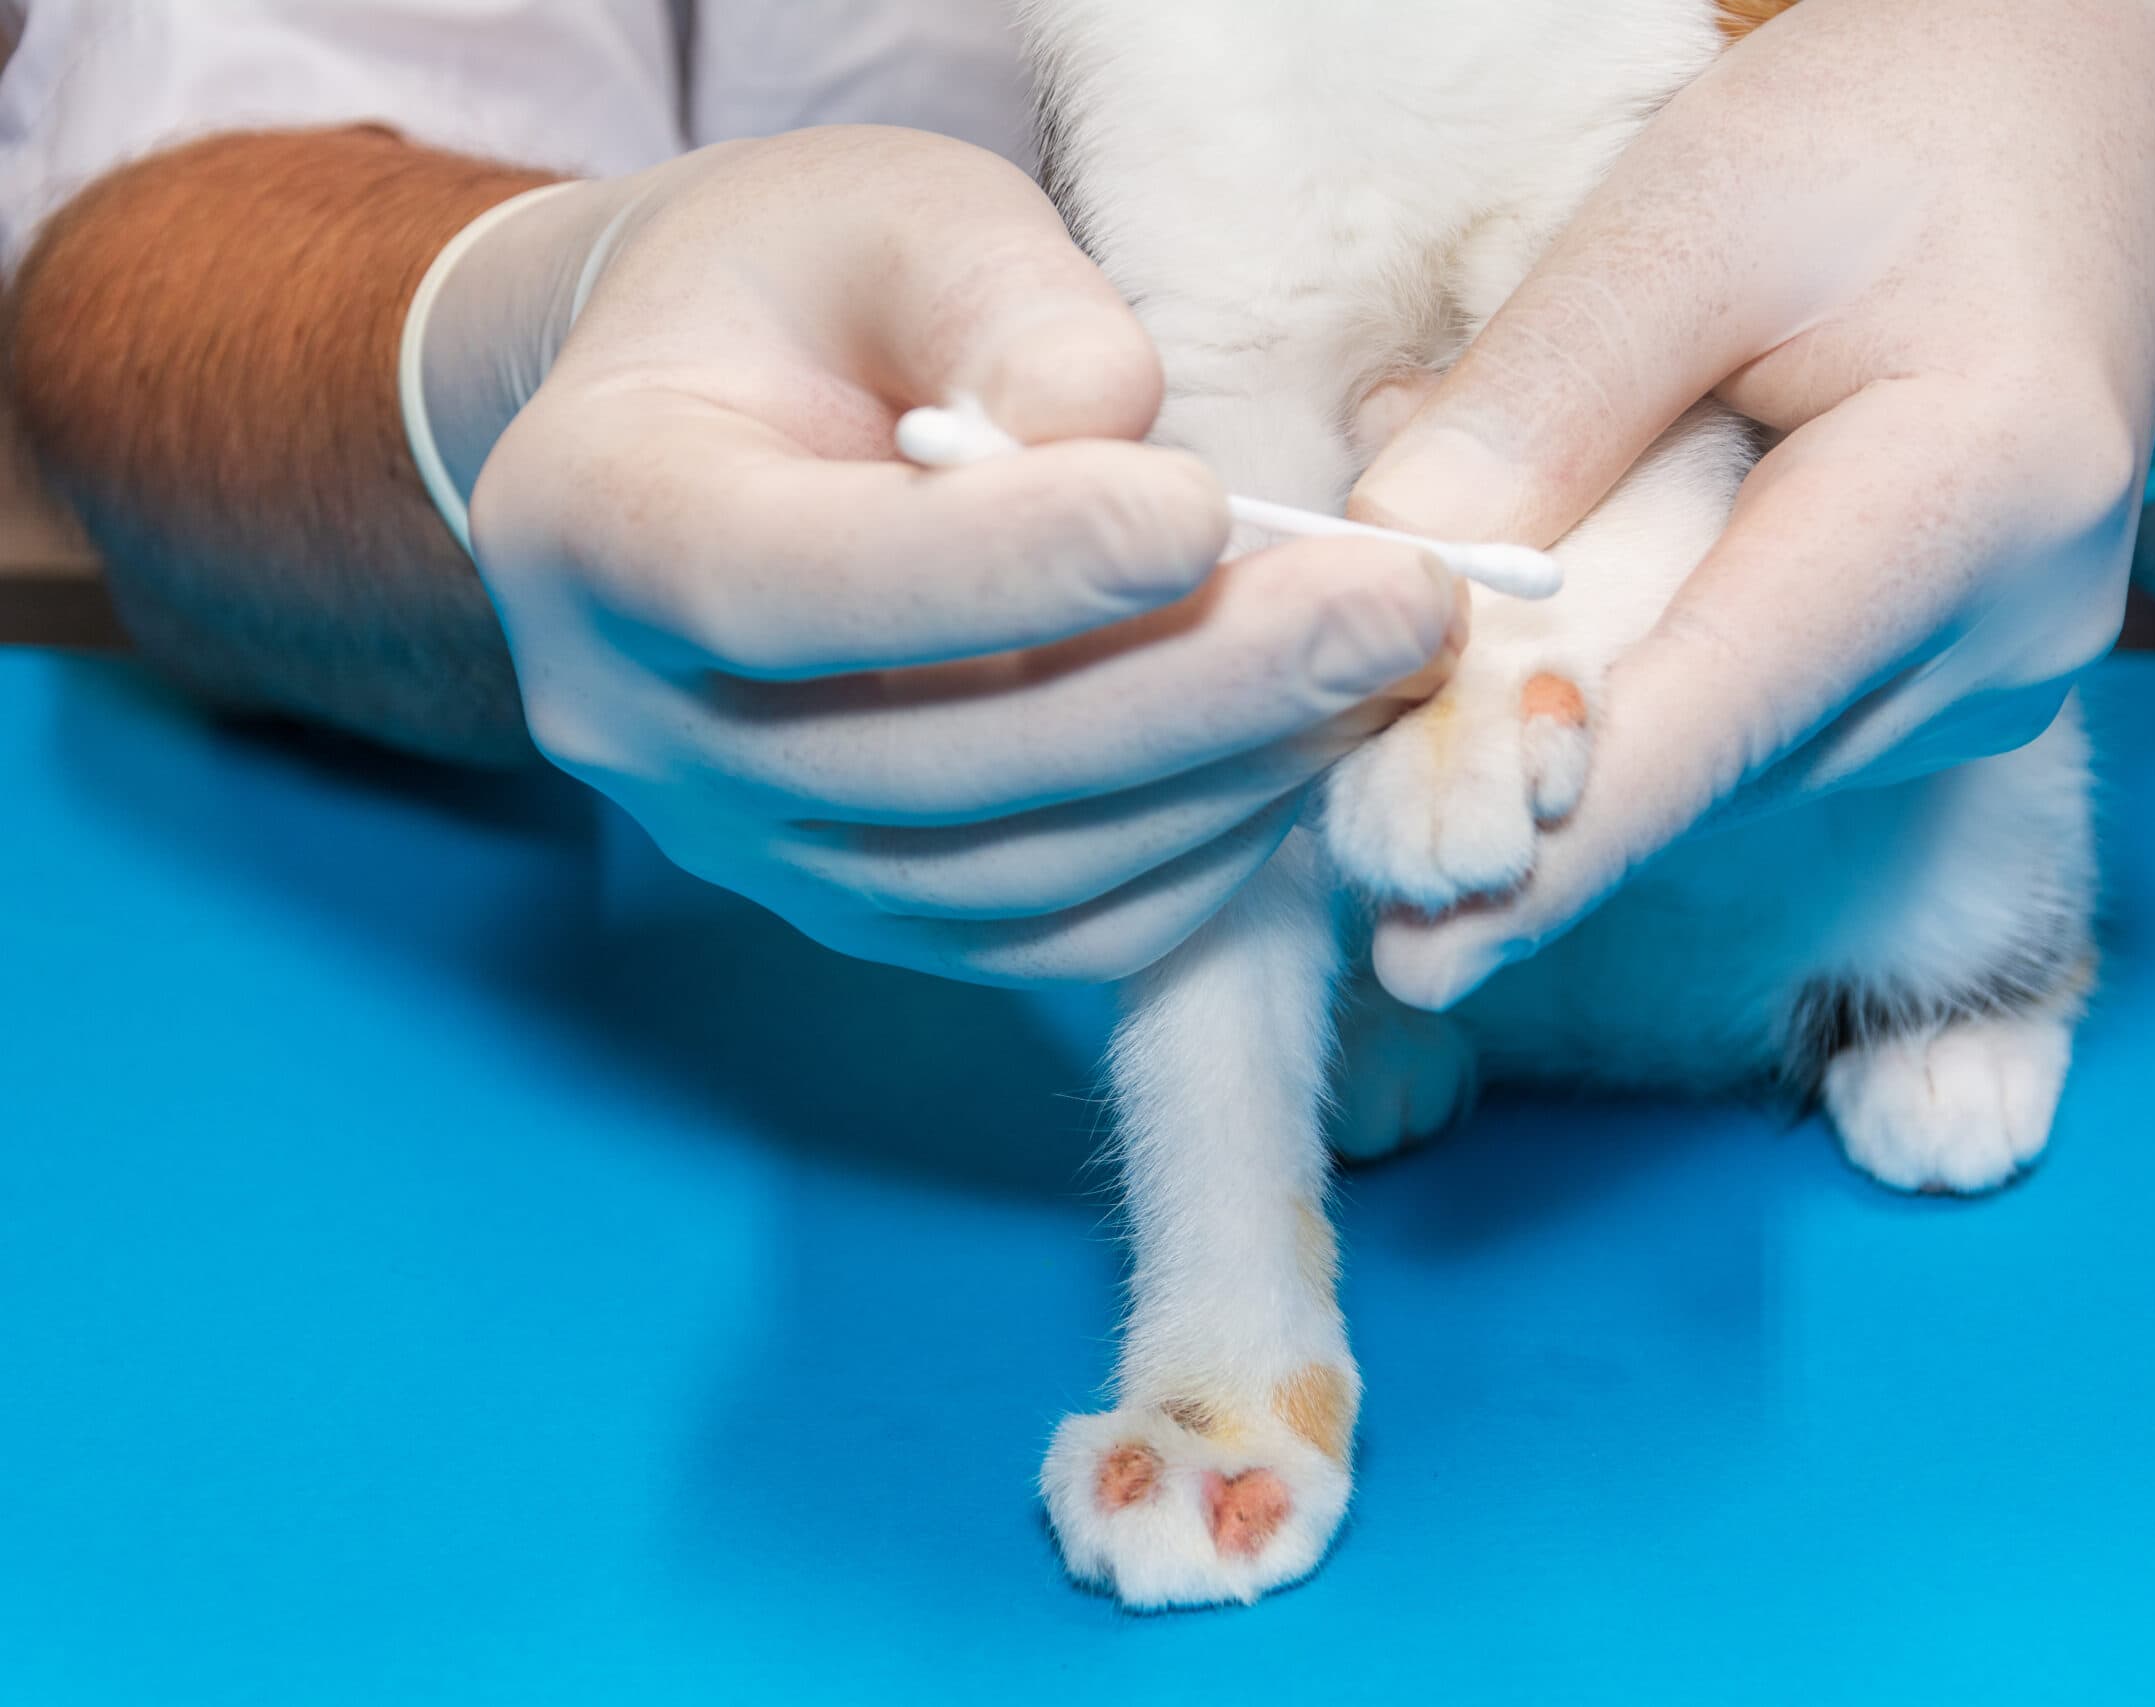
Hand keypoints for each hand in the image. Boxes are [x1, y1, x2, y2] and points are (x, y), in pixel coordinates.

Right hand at [410, 128, 1461, 984]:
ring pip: (1013, 875)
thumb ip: (1001, 303)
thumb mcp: (885, 218)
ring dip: (1227, 777)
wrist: (719, 424)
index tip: (1202, 512)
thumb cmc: (803, 298)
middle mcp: (648, 731)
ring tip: (1388, 661)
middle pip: (933, 764)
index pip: (790, 588)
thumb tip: (1127, 441)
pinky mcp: (867, 911)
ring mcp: (756, 851)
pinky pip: (1051, 935)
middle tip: (1400, 608)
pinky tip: (1303, 743)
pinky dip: (1199, 856)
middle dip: (1197, 689)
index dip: (1000, 572)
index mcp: (595, 526)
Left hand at [1348, 0, 2154, 1008]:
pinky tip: (1632, 537)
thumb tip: (1393, 579)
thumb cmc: (1890, 136)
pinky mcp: (1965, 690)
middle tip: (1388, 636)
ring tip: (1539, 517)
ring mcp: (2003, 679)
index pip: (1724, 719)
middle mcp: (2014, 635)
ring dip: (1590, 686)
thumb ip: (1544, 399)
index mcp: (1978, 496)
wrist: (2084, 136)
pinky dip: (1660, 663)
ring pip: (1725, 754)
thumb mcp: (1693, 213)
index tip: (1418, 961)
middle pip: (1710, 757)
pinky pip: (1764, 721)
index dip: (1559, 849)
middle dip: (1527, 736)